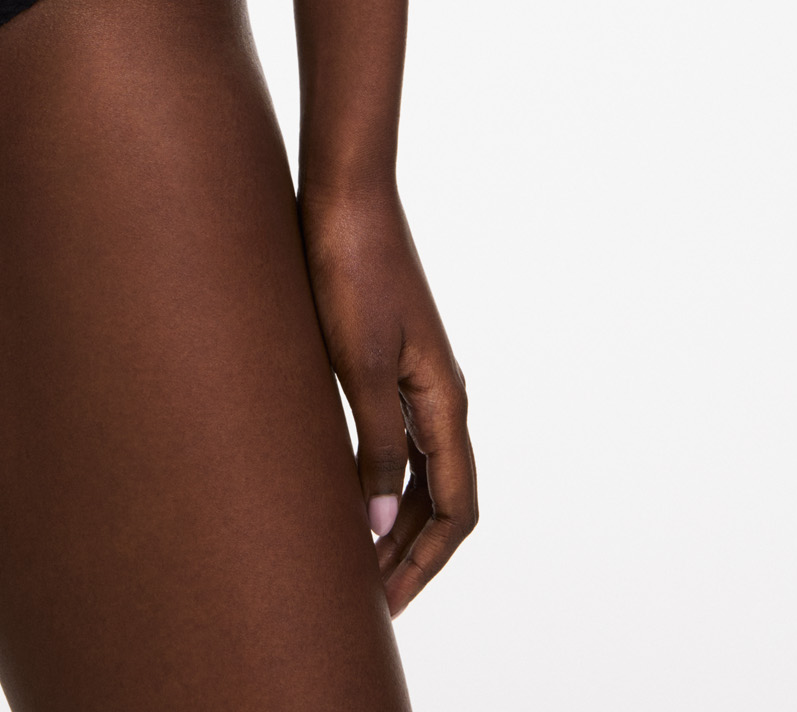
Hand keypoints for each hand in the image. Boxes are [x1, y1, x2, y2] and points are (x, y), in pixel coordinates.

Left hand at [298, 179, 476, 615]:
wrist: (343, 192)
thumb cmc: (349, 269)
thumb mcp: (359, 364)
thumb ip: (375, 445)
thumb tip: (381, 525)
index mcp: (443, 399)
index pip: (454, 507)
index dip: (425, 562)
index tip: (387, 605)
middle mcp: (437, 392)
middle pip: (440, 497)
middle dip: (410, 552)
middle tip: (367, 600)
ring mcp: (413, 372)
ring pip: (417, 469)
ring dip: (393, 519)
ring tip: (352, 558)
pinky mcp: (383, 353)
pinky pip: (393, 435)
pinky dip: (377, 477)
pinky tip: (342, 488)